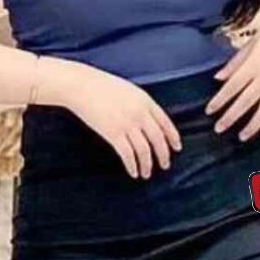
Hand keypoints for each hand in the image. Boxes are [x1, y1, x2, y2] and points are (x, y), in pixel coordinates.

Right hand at [38, 58, 182, 178]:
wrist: (82, 86)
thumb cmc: (103, 86)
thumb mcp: (129, 90)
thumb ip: (141, 104)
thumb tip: (149, 121)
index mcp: (145, 100)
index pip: (165, 123)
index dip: (173, 137)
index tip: (177, 148)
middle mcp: (140, 113)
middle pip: (158, 139)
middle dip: (163, 155)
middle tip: (165, 165)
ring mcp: (127, 124)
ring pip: (144, 150)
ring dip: (147, 164)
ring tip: (147, 173)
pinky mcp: (113, 133)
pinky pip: (128, 154)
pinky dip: (132, 165)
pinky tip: (133, 172)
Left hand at [204, 21, 259, 141]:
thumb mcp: (252, 42)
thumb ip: (235, 62)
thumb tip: (219, 76)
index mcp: (254, 64)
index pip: (232, 87)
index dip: (219, 100)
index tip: (210, 110)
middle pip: (245, 102)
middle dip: (230, 117)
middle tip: (219, 128)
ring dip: (253, 125)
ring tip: (243, 135)